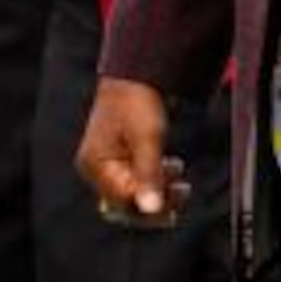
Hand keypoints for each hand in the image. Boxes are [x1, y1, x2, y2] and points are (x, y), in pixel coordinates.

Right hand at [76, 76, 184, 222]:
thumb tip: (152, 210)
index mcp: (95, 165)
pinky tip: (173, 167)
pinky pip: (137, 181)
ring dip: (159, 190)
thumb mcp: (147, 137)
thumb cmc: (138, 101)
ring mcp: (107, 164)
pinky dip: (156, 179)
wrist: (138, 71)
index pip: (123, 201)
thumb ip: (149, 174)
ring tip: (181, 178)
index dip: (151, 205)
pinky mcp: (120, 158)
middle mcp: (96, 169)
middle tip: (184, 191)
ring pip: (134, 194)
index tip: (179, 195)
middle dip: (156, 201)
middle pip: (126, 203)